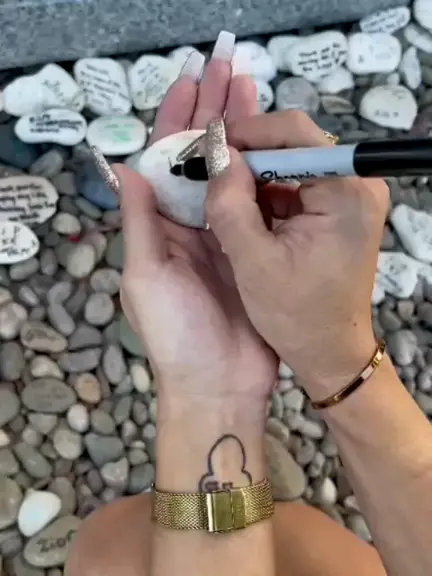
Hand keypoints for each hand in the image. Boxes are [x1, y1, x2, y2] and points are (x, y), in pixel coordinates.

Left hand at [116, 38, 276, 401]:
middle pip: (201, 159)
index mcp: (160, 226)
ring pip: (233, 174)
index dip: (176, 120)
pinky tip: (277, 146)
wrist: (219, 384)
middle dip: (213, 115)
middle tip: (230, 72)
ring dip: (242, 135)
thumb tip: (127, 166)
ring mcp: (226, 236)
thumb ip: (139, 223)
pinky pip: (259, 205)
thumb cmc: (175, 334)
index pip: (165, 162)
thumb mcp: (146, 277)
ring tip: (254, 94)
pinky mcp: (256, 251)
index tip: (191, 81)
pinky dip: (266, 174)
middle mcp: (191, 224)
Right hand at [205, 111, 388, 399]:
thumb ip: (230, 205)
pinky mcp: (341, 209)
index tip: (207, 151)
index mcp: (345, 191)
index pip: (293, 133)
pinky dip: (268, 195)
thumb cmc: (295, 315)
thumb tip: (216, 153)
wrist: (329, 350)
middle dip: (247, 159)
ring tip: (221, 194)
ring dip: (255, 178)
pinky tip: (244, 212)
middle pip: (293, 146)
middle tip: (208, 172)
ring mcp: (352, 195)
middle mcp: (357, 183)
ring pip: (291, 165)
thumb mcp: (253, 262)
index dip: (245, 135)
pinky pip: (297, 186)